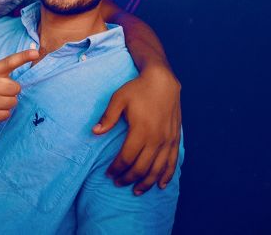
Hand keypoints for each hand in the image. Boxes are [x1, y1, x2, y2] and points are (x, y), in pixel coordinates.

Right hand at [0, 49, 38, 124]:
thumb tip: (16, 79)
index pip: (9, 62)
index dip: (23, 57)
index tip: (36, 53)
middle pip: (16, 87)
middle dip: (11, 89)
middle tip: (0, 90)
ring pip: (14, 101)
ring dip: (7, 101)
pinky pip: (7, 114)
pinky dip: (2, 112)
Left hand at [92, 65, 181, 194]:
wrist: (163, 81)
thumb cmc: (138, 89)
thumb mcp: (118, 99)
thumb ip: (108, 117)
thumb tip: (95, 132)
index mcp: (140, 131)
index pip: (127, 158)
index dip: (117, 169)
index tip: (109, 174)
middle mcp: (156, 139)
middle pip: (141, 168)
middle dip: (128, 178)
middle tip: (118, 183)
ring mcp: (167, 140)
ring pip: (157, 169)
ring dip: (146, 183)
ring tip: (136, 190)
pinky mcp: (175, 139)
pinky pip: (172, 162)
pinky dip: (166, 176)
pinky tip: (160, 184)